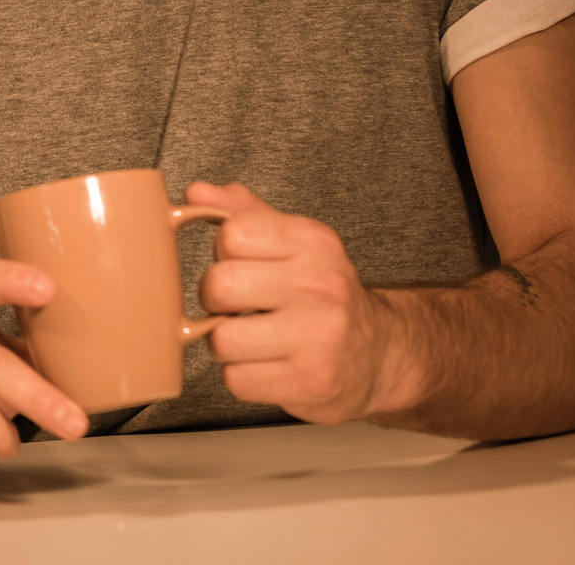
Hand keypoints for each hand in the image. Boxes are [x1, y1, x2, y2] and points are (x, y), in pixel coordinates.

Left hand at [193, 181, 416, 422]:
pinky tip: (267, 364)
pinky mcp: (310, 382)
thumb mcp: (293, 242)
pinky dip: (242, 375)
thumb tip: (196, 192)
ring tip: (251, 337)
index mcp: (314, 242)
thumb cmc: (323, 295)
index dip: (224, 254)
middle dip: (215, 299)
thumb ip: (243, 213)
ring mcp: (318, 337)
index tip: (242, 265)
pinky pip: (236, 379)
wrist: (378, 355)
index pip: (231, 235)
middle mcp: (320, 286)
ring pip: (222, 339)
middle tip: (237, 306)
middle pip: (219, 285)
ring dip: (225, 343)